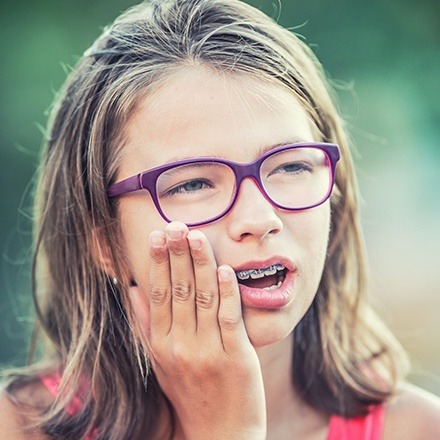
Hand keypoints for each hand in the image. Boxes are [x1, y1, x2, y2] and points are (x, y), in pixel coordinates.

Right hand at [130, 221, 265, 439]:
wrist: (218, 434)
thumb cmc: (188, 392)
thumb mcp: (158, 362)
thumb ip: (144, 324)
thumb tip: (131, 288)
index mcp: (160, 344)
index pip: (157, 294)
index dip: (157, 262)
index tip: (158, 235)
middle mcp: (180, 346)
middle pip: (178, 290)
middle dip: (177, 254)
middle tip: (177, 224)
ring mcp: (209, 351)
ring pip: (203, 298)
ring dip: (200, 264)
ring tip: (197, 236)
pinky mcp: (236, 357)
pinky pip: (230, 318)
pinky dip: (227, 292)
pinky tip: (224, 269)